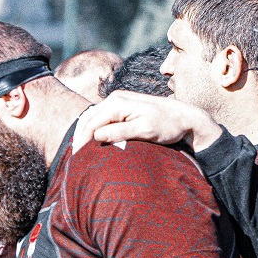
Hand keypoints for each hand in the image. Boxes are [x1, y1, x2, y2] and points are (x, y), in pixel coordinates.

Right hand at [73, 92, 224, 153]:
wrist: (184, 118)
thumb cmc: (167, 125)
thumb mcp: (145, 130)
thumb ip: (121, 132)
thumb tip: (97, 136)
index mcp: (118, 103)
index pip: (91, 123)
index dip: (82, 141)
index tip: (77, 158)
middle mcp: (115, 99)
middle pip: (88, 119)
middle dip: (79, 137)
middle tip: (74, 158)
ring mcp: (118, 102)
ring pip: (92, 118)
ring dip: (84, 133)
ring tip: (79, 152)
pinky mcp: (122, 108)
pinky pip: (101, 118)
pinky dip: (93, 130)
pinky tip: (91, 142)